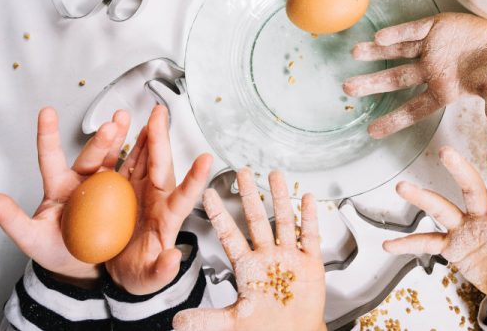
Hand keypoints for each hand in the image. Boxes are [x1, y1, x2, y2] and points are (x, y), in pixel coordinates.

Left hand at [0, 107, 129, 286]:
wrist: (83, 267)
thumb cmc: (57, 251)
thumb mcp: (32, 239)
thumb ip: (13, 220)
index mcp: (59, 187)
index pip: (51, 158)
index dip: (48, 135)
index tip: (47, 113)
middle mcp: (82, 182)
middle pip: (91, 156)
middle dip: (101, 140)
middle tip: (111, 127)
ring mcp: (104, 187)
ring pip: (113, 157)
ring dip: (122, 138)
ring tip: (127, 121)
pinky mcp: (124, 195)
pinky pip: (132, 173)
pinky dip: (141, 156)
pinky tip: (148, 141)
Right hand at [105, 105, 212, 294]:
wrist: (120, 271)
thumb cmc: (141, 274)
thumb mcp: (150, 277)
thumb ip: (162, 270)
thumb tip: (174, 259)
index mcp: (168, 219)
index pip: (185, 197)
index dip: (196, 179)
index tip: (207, 160)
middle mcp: (157, 200)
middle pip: (161, 167)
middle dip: (162, 140)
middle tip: (161, 116)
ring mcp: (140, 192)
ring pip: (145, 159)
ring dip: (147, 136)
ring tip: (150, 115)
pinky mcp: (122, 190)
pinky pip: (125, 163)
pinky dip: (126, 144)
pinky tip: (127, 128)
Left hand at [173, 169, 325, 330]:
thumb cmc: (266, 328)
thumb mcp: (232, 323)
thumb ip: (206, 319)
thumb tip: (177, 322)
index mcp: (247, 268)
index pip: (229, 234)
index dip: (219, 214)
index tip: (207, 193)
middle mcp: (267, 257)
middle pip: (256, 220)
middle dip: (250, 195)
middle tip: (243, 172)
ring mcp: (288, 258)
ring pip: (283, 221)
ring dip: (280, 198)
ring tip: (275, 175)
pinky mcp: (309, 264)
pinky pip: (309, 237)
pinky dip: (309, 218)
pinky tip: (307, 200)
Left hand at [343, 13, 486, 140]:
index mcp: (443, 91)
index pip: (413, 109)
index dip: (393, 120)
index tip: (372, 132)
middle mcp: (431, 71)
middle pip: (396, 79)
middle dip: (372, 84)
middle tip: (348, 89)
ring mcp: (430, 48)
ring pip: (397, 52)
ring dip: (375, 53)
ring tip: (354, 53)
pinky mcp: (435, 27)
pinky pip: (412, 30)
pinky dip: (396, 33)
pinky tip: (379, 37)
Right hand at [383, 146, 486, 330]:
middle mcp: (484, 219)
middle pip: (471, 191)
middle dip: (460, 172)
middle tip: (446, 151)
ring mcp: (464, 230)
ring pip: (442, 209)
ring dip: (423, 198)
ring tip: (402, 187)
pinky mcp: (450, 246)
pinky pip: (427, 243)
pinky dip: (409, 244)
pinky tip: (389, 243)